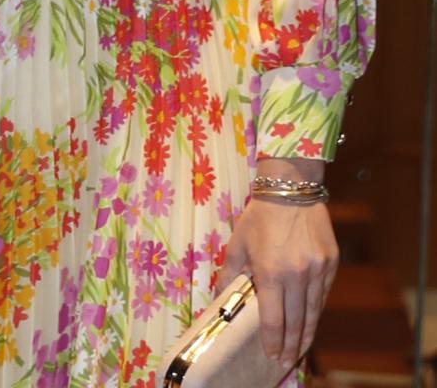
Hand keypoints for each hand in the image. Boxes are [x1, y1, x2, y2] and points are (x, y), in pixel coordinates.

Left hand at [221, 165, 338, 368]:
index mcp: (270, 272)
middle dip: (291, 344)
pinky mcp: (332, 263)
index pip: (272, 318)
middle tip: (286, 361)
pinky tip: (310, 320)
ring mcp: (318, 270)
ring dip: (306, 332)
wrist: (291, 191)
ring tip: (299, 349)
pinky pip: (323, 294)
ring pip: (313, 311)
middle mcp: (297, 275)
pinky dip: (316, 309)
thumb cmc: (259, 218)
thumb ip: (229, 274)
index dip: (272, 340)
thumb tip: (220, 299)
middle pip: (296, 321)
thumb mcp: (237, 244)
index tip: (271, 356)